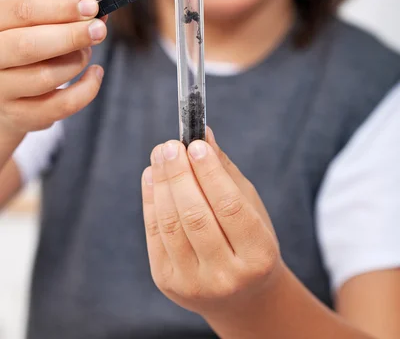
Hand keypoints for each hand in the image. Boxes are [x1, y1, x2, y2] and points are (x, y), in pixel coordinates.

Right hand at [0, 0, 106, 143]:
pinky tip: (95, 74)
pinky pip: (60, 106)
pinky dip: (87, 89)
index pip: (21, 11)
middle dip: (71, 36)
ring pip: (46, 76)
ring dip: (77, 61)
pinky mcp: (17, 116)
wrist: (1, 93)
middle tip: (99, 30)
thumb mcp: (30, 26)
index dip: (59, 7)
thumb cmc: (21, 50)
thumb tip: (96, 11)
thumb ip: (60, 16)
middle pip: (28, 46)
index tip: (91, 7)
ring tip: (86, 51)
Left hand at [141, 128, 281, 321]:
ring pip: (171, 224)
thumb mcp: (251, 207)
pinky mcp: (167, 283)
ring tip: (160, 155)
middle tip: (170, 145)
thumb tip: (203, 134)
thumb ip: (226, 173)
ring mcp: (194, 284)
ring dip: (162, 183)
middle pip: (196, 216)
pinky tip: (151, 176)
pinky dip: (151, 200)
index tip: (196, 145)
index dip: (210, 174)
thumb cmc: (249, 241)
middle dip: (179, 174)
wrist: (240, 298)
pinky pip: (155, 234)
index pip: (230, 208)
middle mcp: (227, 276)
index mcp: (258, 256)